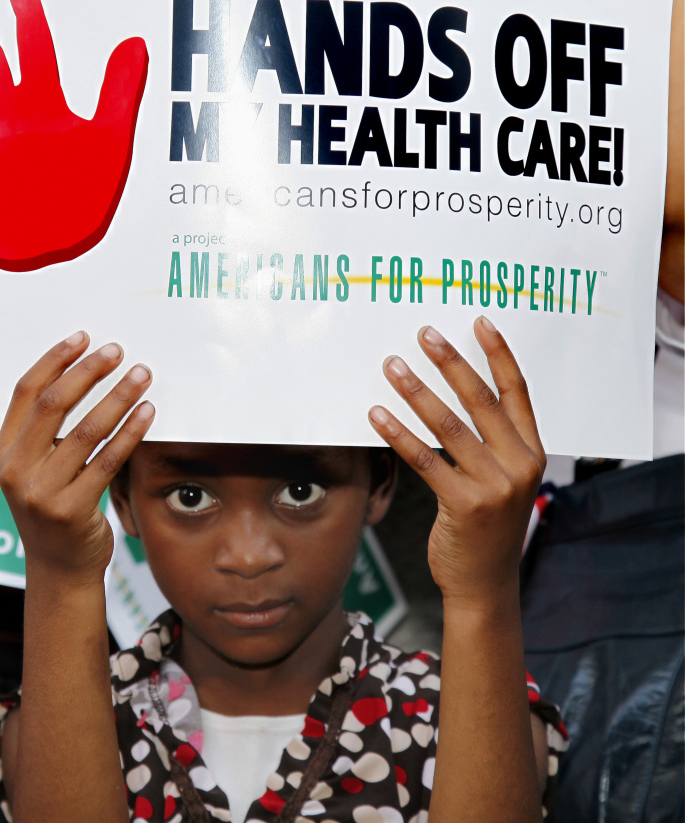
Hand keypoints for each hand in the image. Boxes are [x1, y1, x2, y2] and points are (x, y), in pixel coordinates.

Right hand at [0, 331, 153, 584]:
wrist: (60, 571)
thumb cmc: (55, 508)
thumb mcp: (35, 469)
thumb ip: (45, 432)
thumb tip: (84, 371)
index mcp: (3, 452)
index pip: (25, 392)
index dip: (54, 360)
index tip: (83, 338)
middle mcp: (16, 471)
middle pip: (53, 405)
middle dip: (88, 371)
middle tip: (117, 351)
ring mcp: (41, 493)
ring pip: (86, 430)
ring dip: (118, 396)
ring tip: (141, 374)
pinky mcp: (71, 512)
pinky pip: (108, 460)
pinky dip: (130, 431)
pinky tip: (148, 411)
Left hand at [369, 317, 544, 608]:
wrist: (484, 585)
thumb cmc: (486, 527)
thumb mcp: (503, 481)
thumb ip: (491, 443)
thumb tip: (451, 393)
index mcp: (532, 453)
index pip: (517, 392)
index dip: (498, 355)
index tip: (479, 323)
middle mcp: (519, 465)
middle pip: (481, 400)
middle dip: (451, 362)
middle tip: (425, 334)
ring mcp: (494, 487)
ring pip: (449, 426)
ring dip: (417, 391)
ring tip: (392, 366)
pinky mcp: (464, 505)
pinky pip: (425, 460)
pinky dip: (398, 433)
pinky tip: (376, 414)